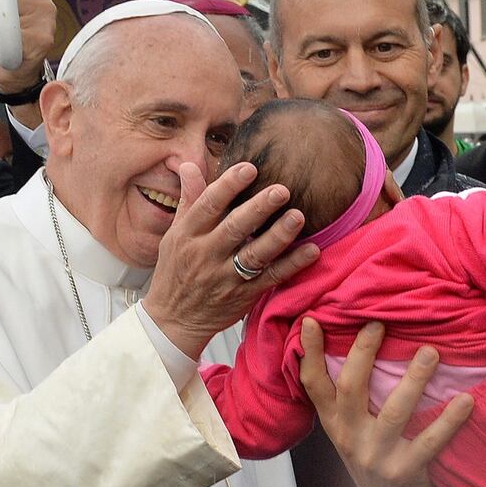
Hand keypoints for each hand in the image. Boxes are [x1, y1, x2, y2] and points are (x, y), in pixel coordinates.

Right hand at [143, 162, 319, 359]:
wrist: (173, 321)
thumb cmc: (175, 272)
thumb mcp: (174, 235)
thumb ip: (189, 200)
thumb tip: (191, 165)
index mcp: (187, 236)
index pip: (207, 206)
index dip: (228, 185)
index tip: (249, 168)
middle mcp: (206, 255)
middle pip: (234, 228)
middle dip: (258, 208)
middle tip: (281, 190)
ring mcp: (225, 277)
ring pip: (255, 255)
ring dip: (278, 236)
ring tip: (298, 217)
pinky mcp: (244, 296)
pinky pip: (271, 278)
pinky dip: (292, 265)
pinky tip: (312, 251)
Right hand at [298, 318, 473, 486]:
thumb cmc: (377, 457)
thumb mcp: (352, 430)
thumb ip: (349, 396)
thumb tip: (357, 341)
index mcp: (334, 422)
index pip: (314, 383)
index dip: (309, 352)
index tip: (311, 320)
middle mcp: (349, 437)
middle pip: (350, 388)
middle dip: (363, 353)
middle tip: (379, 323)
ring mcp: (375, 456)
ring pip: (393, 411)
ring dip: (413, 380)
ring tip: (430, 352)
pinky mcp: (404, 472)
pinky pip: (430, 442)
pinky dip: (449, 420)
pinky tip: (466, 400)